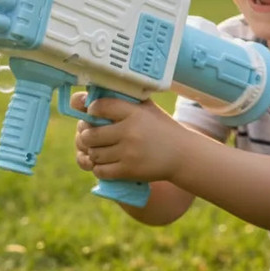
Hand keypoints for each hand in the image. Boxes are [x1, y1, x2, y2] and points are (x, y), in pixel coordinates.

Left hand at [74, 96, 188, 185]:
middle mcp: (130, 131)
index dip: (91, 110)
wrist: (183, 154)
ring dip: (92, 153)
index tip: (92, 112)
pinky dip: (99, 167)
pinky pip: (101, 170)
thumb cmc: (160, 127)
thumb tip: (89, 100)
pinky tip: (105, 162)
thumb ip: (123, 100)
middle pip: (90, 134)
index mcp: (134, 112)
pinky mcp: (130, 170)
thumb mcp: (146, 108)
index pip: (100, 106)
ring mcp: (129, 152)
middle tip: (90, 135)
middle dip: (87, 136)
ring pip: (94, 154)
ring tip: (98, 149)